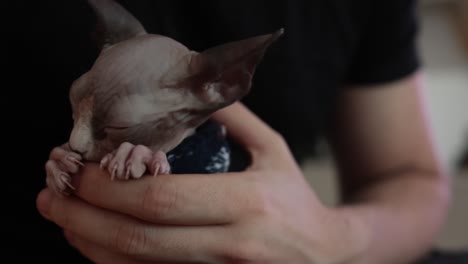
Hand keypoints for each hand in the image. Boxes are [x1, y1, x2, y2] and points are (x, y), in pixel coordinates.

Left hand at [36, 103, 365, 263]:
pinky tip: (98, 246)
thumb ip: (237, 118)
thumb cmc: (297, 199)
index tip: (84, 175)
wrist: (328, 255)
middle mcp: (232, 245)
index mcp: (247, 203)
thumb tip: (196, 93)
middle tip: (53, 200)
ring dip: (92, 246)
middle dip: (86, 220)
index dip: (112, 190)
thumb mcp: (275, 151)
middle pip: (140, 239)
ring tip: (64, 222)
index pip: (162, 200)